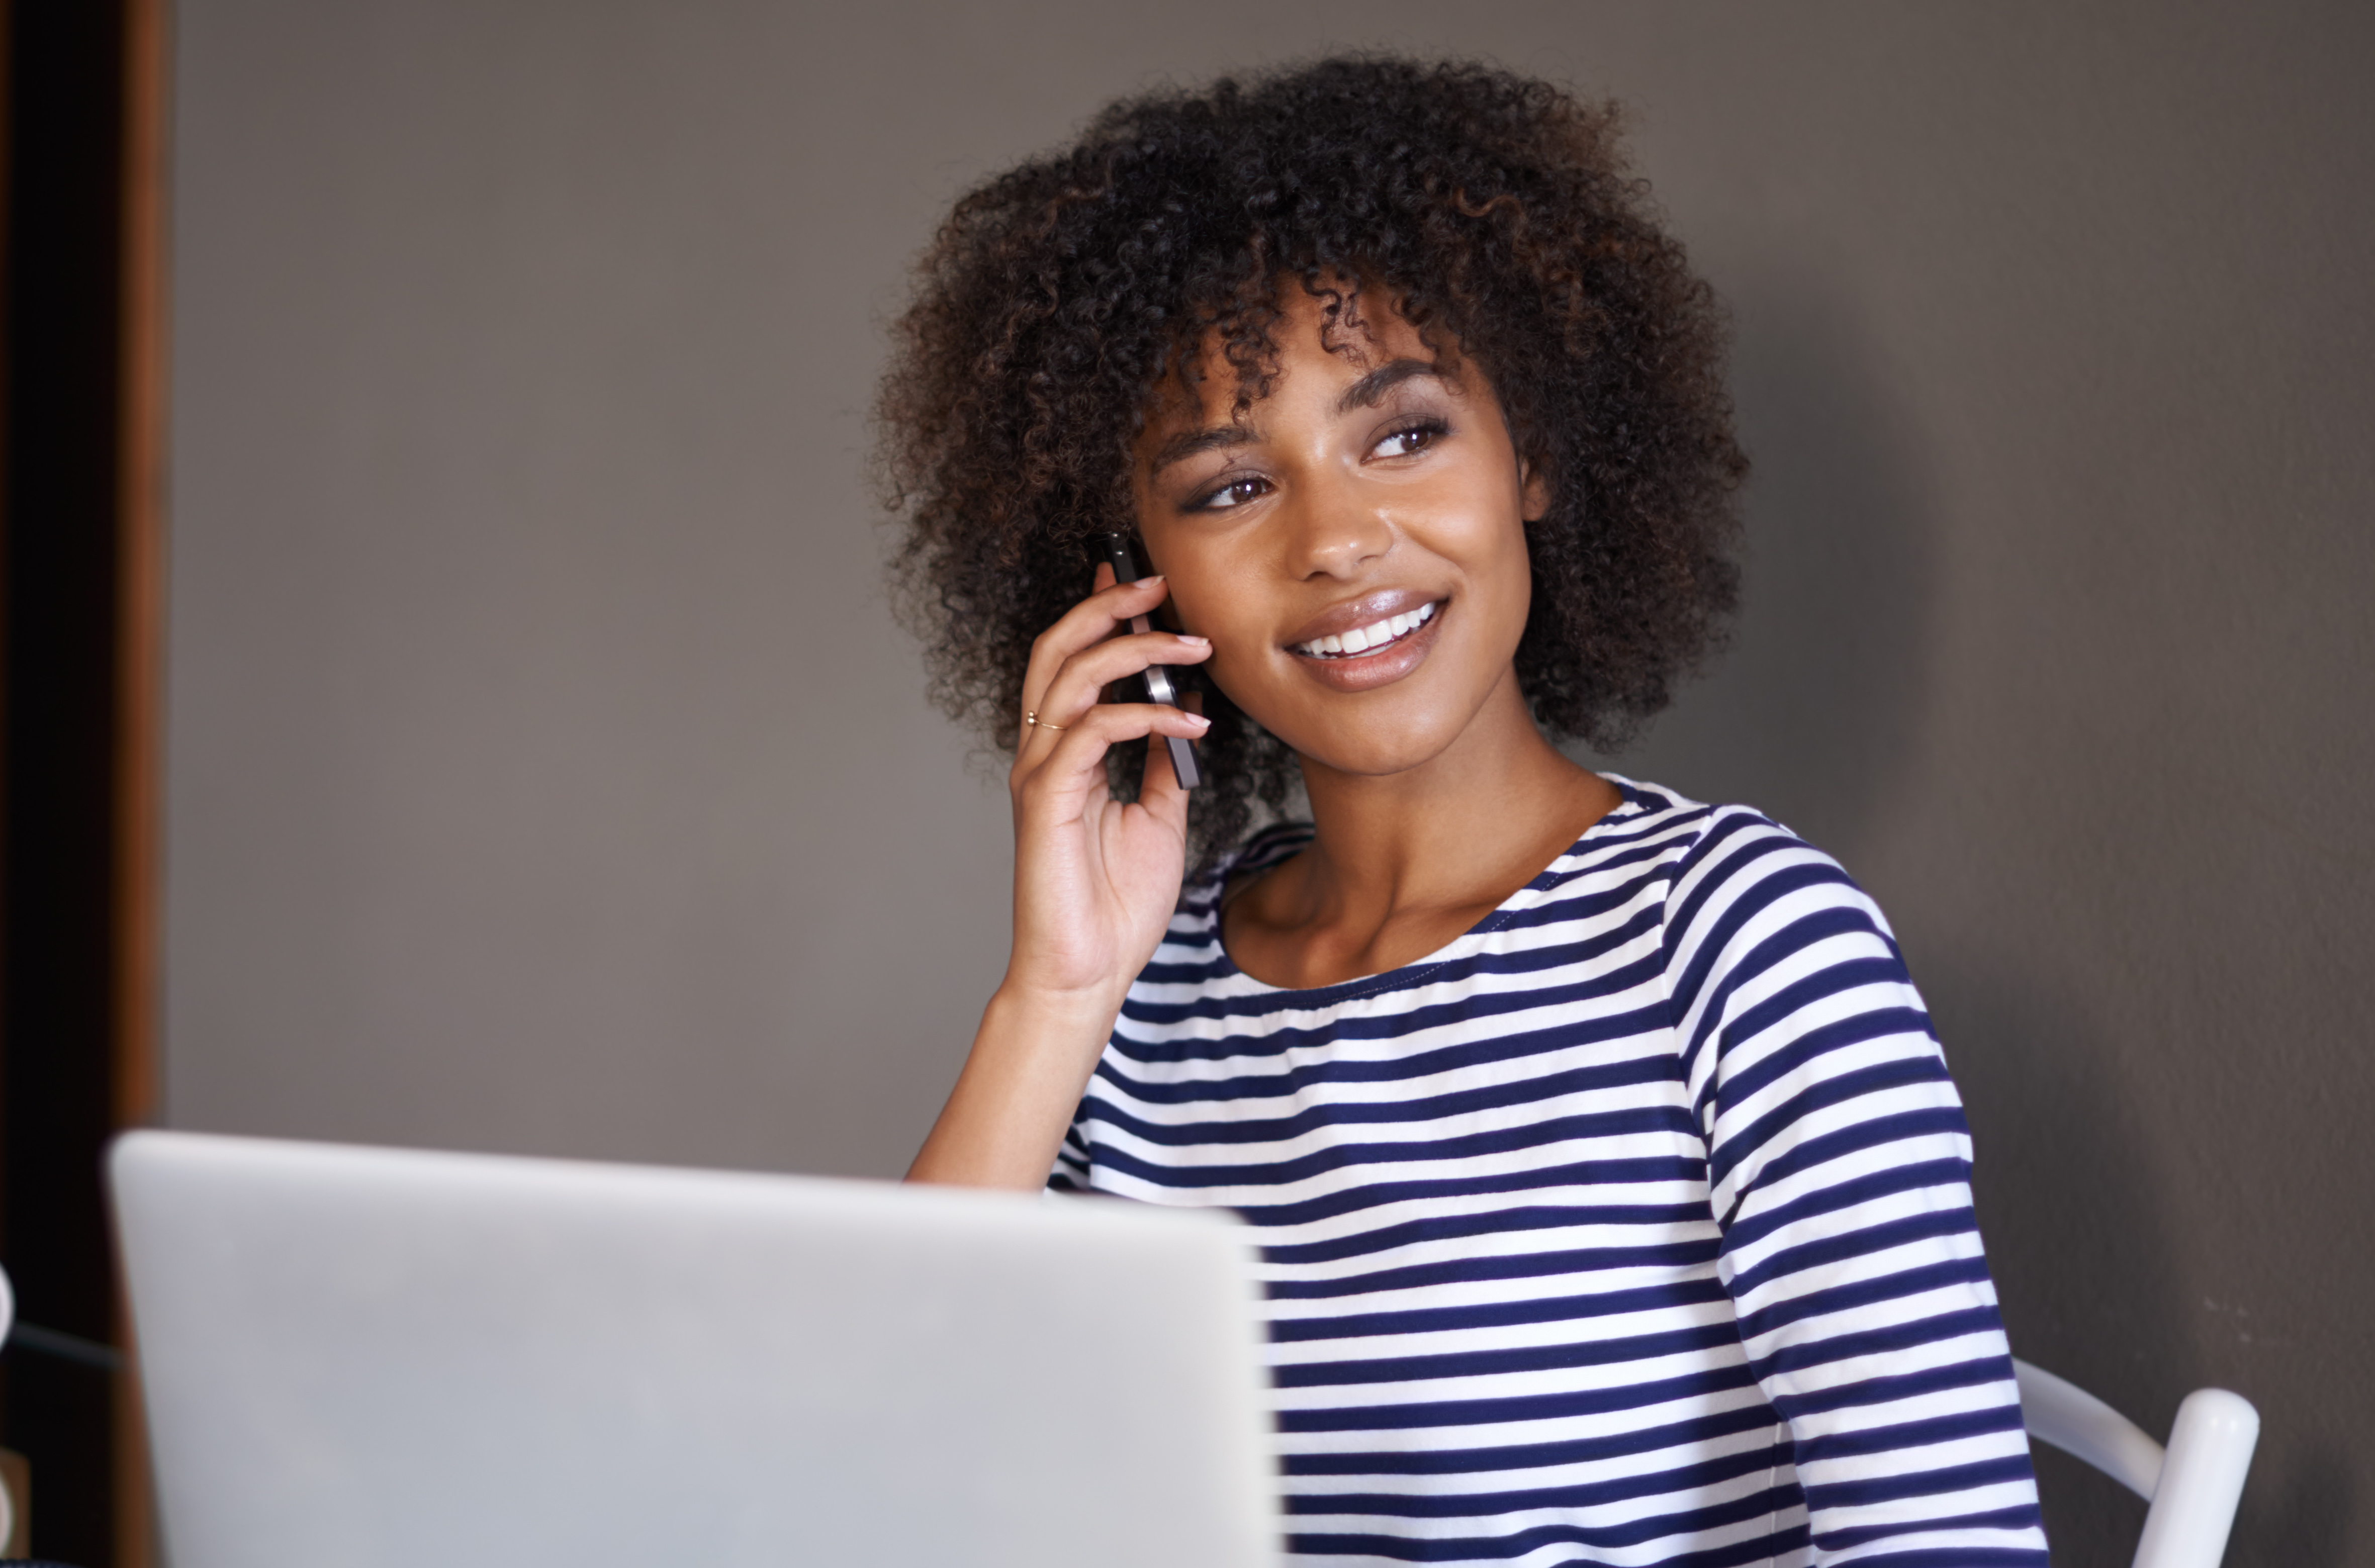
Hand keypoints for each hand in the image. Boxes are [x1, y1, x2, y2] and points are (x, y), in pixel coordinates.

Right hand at [1004, 562, 1212, 1009]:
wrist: (1088, 973)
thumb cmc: (1114, 906)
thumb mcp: (1159, 818)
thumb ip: (1164, 765)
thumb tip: (1187, 716)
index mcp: (1065, 754)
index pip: (1072, 662)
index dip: (1100, 613)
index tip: (1144, 580)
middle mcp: (1044, 754)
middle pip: (1057, 649)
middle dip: (1107, 606)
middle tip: (1160, 582)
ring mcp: (1041, 774)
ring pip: (1069, 677)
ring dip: (1135, 651)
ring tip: (1193, 645)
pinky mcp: (1047, 800)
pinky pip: (1091, 732)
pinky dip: (1145, 716)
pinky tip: (1191, 722)